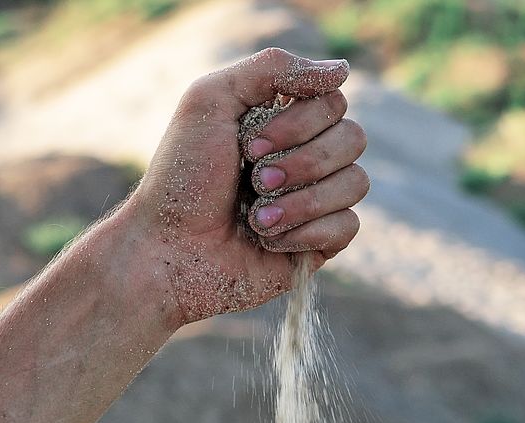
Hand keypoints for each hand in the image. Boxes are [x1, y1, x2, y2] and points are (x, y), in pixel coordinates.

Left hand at [128, 48, 368, 324]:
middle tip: (254, 178)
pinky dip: (306, 233)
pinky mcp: (318, 245)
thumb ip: (272, 68)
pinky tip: (269, 242)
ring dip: (301, 201)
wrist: (169, 252)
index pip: (333, 103)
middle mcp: (304, 158)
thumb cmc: (181, 178)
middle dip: (302, 162)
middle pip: (353, 139)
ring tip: (257, 218)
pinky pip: (348, 227)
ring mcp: (315, 203)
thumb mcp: (211, 100)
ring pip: (356, 183)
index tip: (249, 145)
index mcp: (282, 121)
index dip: (300, 123)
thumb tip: (342, 69)